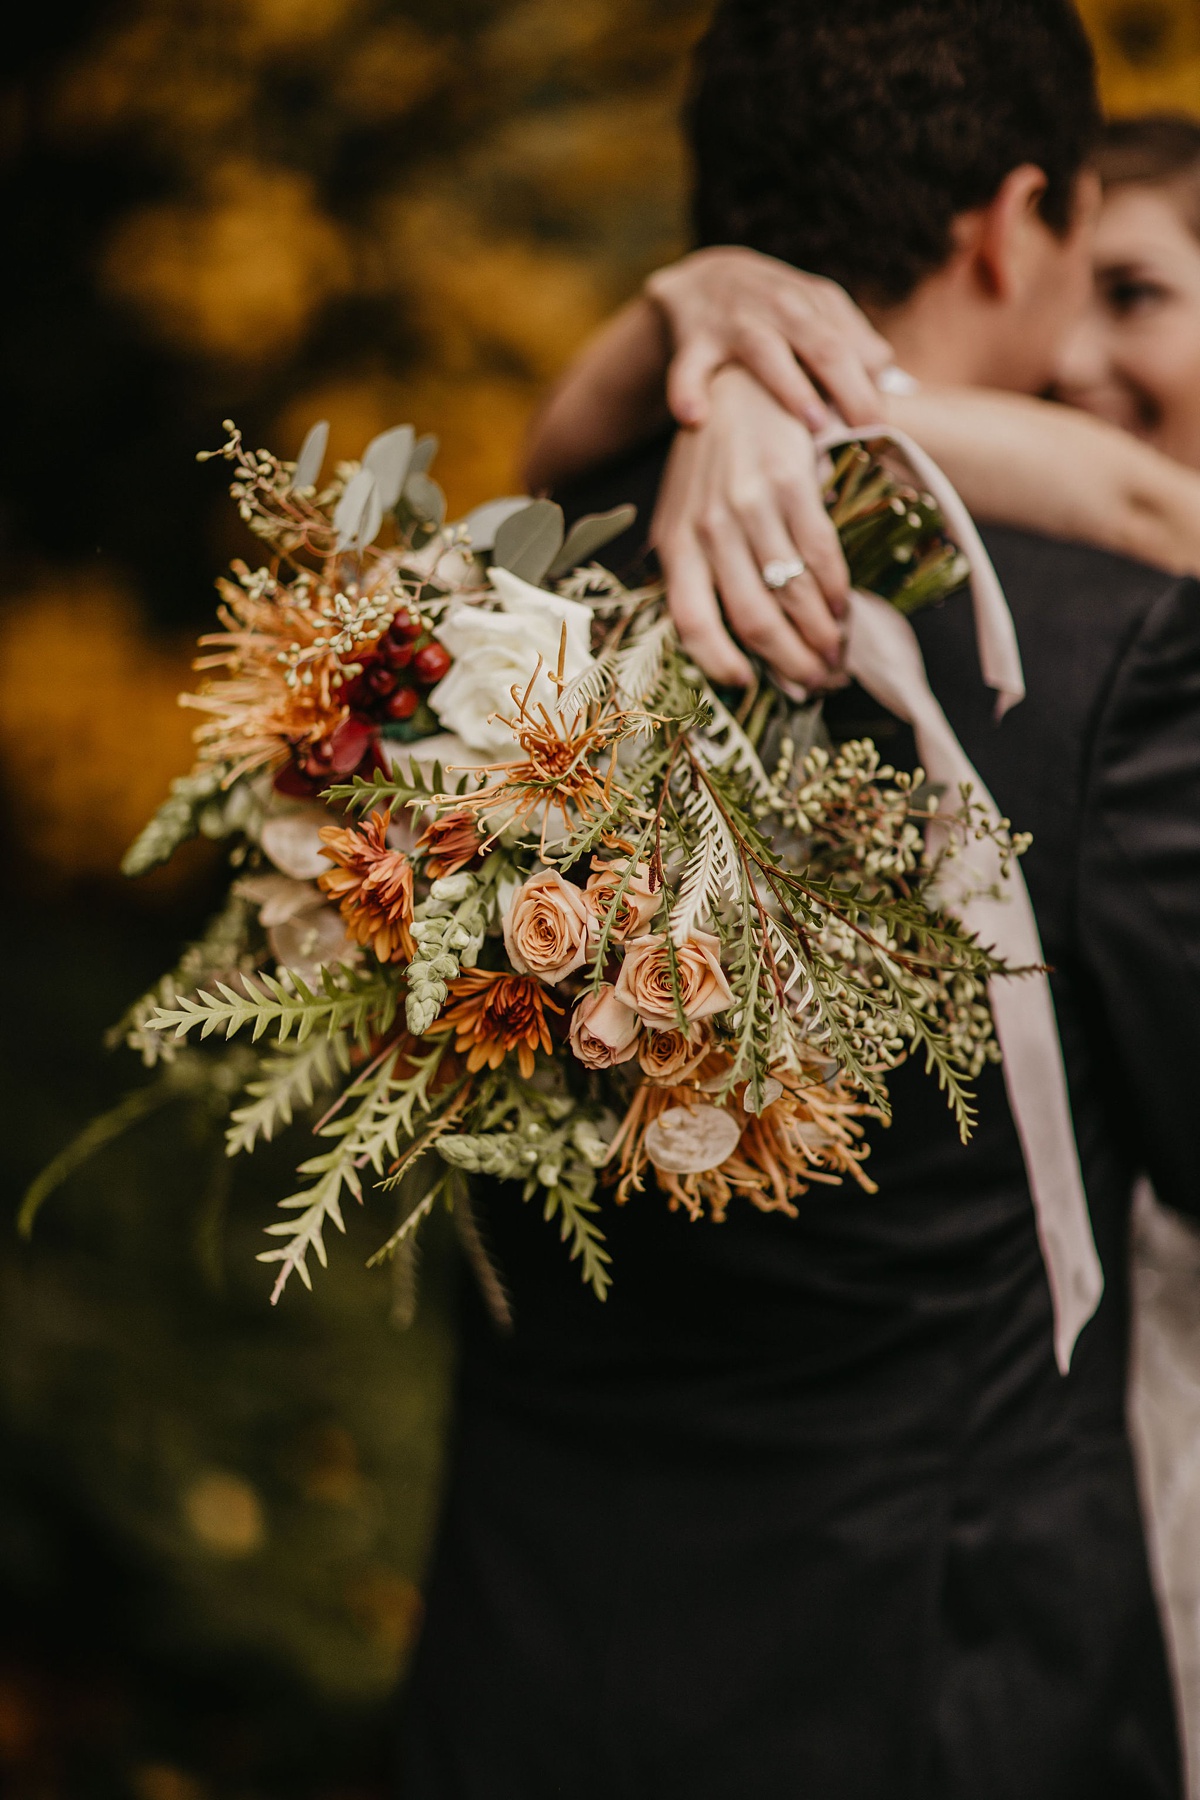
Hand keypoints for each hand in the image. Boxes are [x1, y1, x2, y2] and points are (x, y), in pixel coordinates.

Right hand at [646, 247, 893, 434]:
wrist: (702, 278)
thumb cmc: (773, 310)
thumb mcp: (816, 312)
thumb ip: (853, 343)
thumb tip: (888, 381)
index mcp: (814, 305)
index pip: (852, 347)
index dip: (871, 387)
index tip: (882, 428)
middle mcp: (778, 308)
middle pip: (823, 346)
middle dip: (850, 388)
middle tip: (869, 430)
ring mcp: (734, 323)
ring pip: (765, 351)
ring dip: (791, 386)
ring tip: (815, 421)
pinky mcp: (692, 343)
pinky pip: (687, 369)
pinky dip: (686, 391)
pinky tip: (693, 418)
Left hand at [652, 366, 849, 695]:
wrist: (738, 387)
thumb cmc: (712, 465)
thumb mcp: (685, 515)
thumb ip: (697, 568)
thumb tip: (729, 642)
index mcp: (675, 543)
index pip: (691, 621)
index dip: (718, 662)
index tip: (748, 685)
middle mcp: (708, 528)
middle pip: (751, 618)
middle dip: (790, 661)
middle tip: (816, 682)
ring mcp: (749, 506)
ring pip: (789, 593)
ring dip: (821, 635)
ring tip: (836, 656)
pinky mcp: (790, 483)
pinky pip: (820, 554)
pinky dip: (836, 592)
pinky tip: (843, 609)